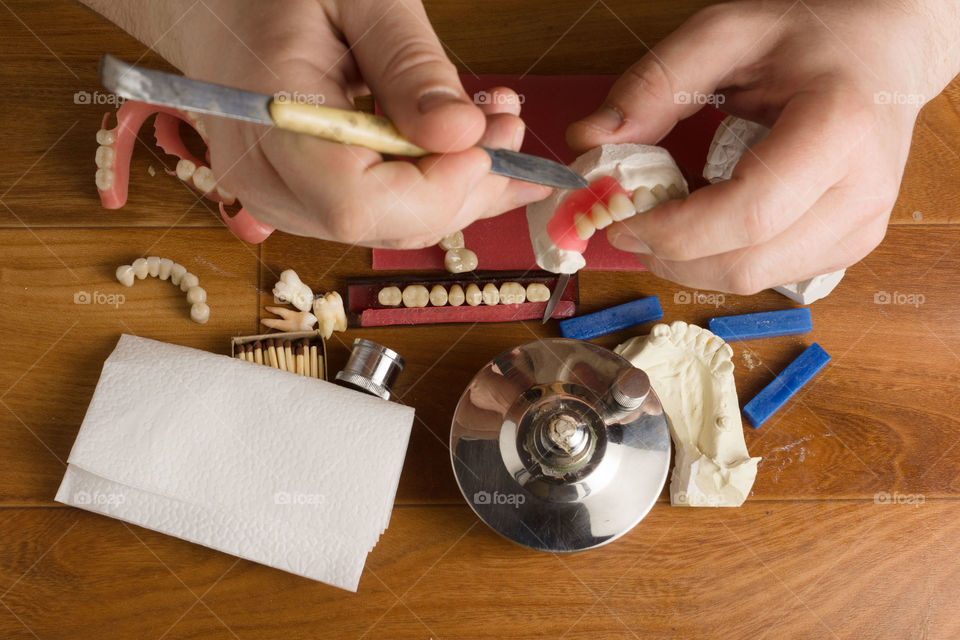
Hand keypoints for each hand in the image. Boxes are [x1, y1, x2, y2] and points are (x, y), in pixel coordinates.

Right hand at [84, 0, 549, 246]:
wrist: (223, 9)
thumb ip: (409, 67)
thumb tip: (461, 136)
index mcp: (268, 124)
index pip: (356, 203)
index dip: (432, 190)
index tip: (483, 142)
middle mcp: (269, 183)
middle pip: (384, 223)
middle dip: (463, 184)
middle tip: (508, 121)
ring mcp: (287, 202)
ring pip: (395, 226)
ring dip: (460, 185)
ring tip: (495, 121)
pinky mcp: (311, 204)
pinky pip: (387, 215)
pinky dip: (441, 188)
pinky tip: (481, 153)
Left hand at [568, 0, 959, 292]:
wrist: (887, 57)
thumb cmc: (811, 40)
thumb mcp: (727, 36)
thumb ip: (655, 84)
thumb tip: (588, 141)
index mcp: (837, 131)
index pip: (747, 215)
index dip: (674, 232)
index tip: (621, 219)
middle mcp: (861, 193)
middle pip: (745, 264)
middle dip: (669, 256)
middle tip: (627, 224)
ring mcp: (860, 229)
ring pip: (753, 282)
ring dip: (690, 264)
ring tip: (663, 222)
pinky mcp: (849, 248)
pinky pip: (767, 277)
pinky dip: (719, 261)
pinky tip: (704, 226)